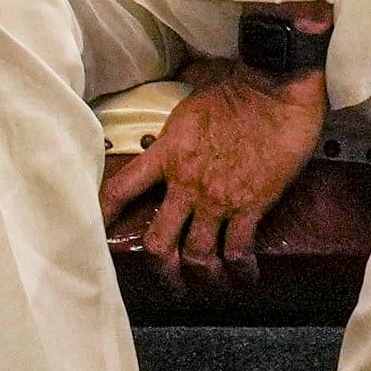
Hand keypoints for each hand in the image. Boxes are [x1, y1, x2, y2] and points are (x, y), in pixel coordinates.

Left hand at [100, 56, 327, 291]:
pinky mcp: (251, 205)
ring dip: (200, 276)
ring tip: (204, 284)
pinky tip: (243, 275)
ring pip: (197, 254)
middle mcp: (185, 182)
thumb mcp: (189, 101)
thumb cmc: (234, 86)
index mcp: (165, 153)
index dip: (103, 215)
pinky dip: (240, 268)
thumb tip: (169, 108)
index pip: (120, 189)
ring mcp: (217, 198)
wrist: (274, 87)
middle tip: (164, 281)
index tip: (95, 231)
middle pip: (158, 240)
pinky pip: (238, 249)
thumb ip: (177, 119)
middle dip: (159, 268)